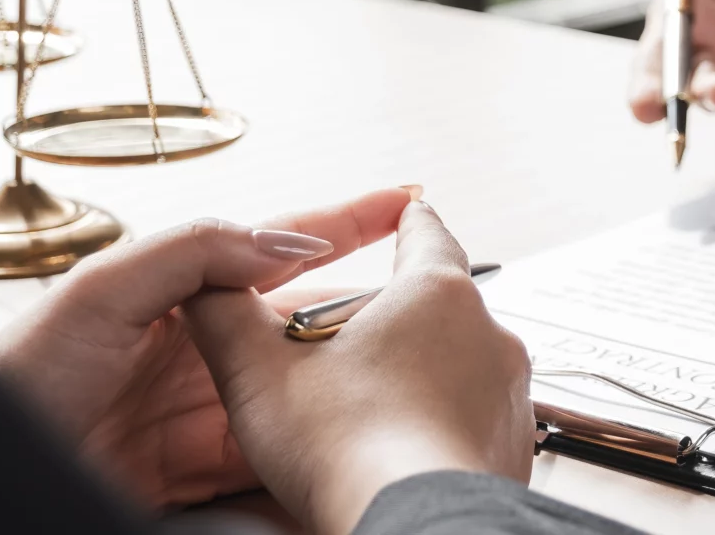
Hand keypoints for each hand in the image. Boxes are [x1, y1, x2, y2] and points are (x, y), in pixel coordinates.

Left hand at [0, 189, 412, 508]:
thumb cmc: (13, 378)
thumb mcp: (99, 291)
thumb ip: (193, 252)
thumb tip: (285, 243)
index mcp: (181, 290)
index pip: (281, 246)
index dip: (346, 221)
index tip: (408, 201)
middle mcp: (198, 347)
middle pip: (304, 330)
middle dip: (363, 323)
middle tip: (424, 322)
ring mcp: (197, 411)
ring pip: (296, 400)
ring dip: (342, 399)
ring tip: (397, 394)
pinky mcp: (191, 473)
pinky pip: (267, 467)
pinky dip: (306, 466)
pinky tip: (338, 461)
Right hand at [185, 199, 534, 534]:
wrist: (412, 524)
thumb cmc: (347, 449)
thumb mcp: (259, 371)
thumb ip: (225, 315)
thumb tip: (202, 290)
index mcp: (436, 293)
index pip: (426, 231)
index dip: (406, 220)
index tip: (404, 211)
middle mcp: (489, 334)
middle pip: (438, 307)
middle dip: (395, 323)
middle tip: (345, 354)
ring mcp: (510, 394)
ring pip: (460, 366)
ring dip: (421, 378)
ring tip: (367, 414)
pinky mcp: (512, 447)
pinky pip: (473, 421)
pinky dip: (441, 428)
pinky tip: (401, 453)